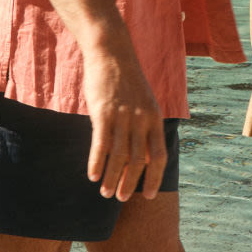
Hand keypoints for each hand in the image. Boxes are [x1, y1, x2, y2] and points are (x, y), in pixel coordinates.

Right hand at [83, 44, 166, 201]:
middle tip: (121, 199)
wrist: (111, 53)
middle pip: (138, 161)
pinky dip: (96, 162)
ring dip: (112, 178)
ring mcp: (122, 116)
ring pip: (119, 156)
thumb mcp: (144, 103)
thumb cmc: (126, 81)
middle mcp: (141, 119)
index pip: (159, 156)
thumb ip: (145, 129)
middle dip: (130, 184)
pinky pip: (101, 143)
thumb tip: (144, 158)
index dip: (154, 179)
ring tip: (105, 192)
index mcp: (155, 118)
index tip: (148, 196)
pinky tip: (92, 175)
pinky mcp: (103, 112)